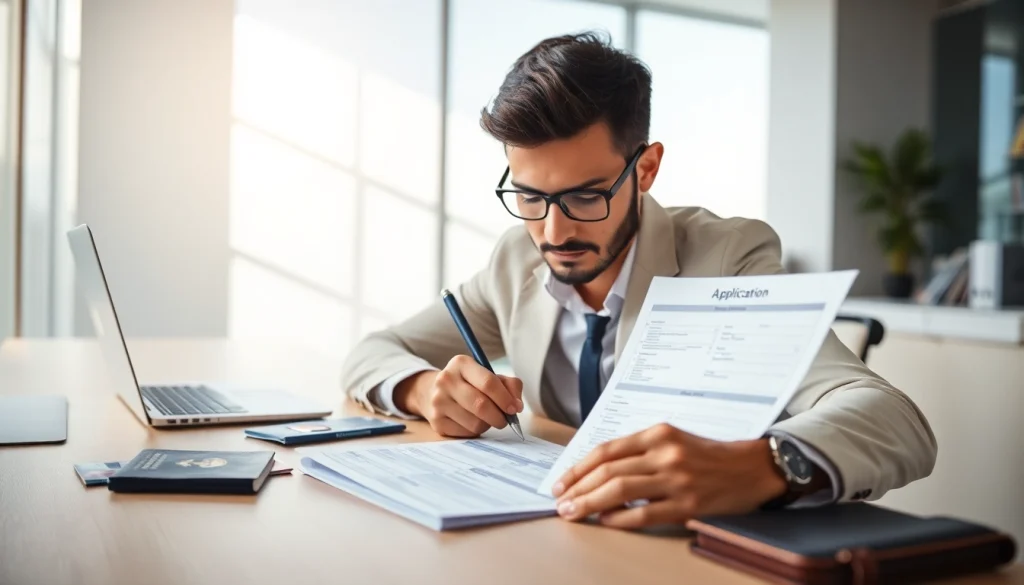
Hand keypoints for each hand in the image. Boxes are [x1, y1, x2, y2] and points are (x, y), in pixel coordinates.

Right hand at [395, 355, 523, 437]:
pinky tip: (472, 422)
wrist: (436, 392)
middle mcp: (446, 380)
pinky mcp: (437, 422)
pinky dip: (475, 431)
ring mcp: (438, 402)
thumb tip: (517, 406)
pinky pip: (466, 433)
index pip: (488, 383)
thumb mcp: (490, 375)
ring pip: (475, 423)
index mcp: (461, 363)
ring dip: (487, 424)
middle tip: (505, 419)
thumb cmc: (471, 384)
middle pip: (481, 405)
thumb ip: (509, 385)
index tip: (515, 408)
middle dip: (499, 416)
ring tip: (486, 418)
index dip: (505, 398)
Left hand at [550, 423, 787, 528]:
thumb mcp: (673, 441)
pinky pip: (644, 514)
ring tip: (572, 512)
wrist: (754, 468)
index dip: (578, 467)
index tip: (561, 482)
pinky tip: (604, 522)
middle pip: (608, 471)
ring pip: (620, 491)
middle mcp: (665, 453)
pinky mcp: (688, 504)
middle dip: (578, 488)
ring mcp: (677, 479)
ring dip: (590, 504)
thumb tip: (598, 473)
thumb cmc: (709, 455)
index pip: (607, 451)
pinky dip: (620, 519)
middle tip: (560, 501)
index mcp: (658, 434)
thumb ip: (639, 453)